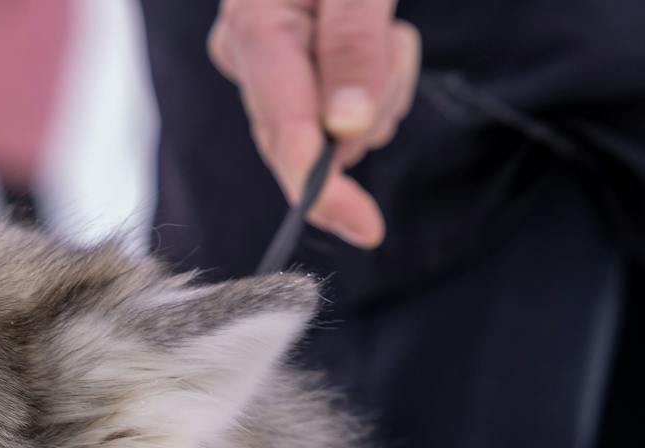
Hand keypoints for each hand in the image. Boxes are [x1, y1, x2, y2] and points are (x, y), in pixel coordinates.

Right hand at [208, 0, 419, 247]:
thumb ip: (354, 43)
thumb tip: (346, 130)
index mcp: (254, 28)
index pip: (284, 130)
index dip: (322, 187)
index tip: (364, 226)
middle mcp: (248, 55)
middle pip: (307, 138)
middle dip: (367, 113)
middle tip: (395, 40)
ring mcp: (267, 65)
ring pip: (337, 126)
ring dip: (382, 90)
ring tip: (386, 24)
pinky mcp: (292, 70)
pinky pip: (345, 108)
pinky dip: (377, 81)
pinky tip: (377, 34)